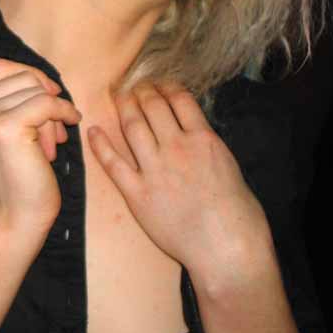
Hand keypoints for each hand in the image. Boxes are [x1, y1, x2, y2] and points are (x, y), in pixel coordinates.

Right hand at [0, 59, 80, 232]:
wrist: (14, 216)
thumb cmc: (12, 174)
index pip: (0, 67)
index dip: (30, 77)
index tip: (47, 97)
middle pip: (20, 74)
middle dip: (43, 96)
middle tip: (53, 126)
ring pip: (36, 88)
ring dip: (54, 112)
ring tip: (53, 140)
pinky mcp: (5, 127)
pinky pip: (47, 102)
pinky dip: (65, 111)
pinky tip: (71, 123)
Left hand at [87, 81, 267, 280]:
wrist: (227, 248)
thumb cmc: (239, 215)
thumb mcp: (230, 166)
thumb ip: (208, 147)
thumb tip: (196, 135)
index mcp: (203, 140)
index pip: (179, 99)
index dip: (165, 86)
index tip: (158, 84)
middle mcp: (176, 148)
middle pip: (153, 107)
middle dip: (142, 91)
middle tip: (134, 86)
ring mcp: (155, 170)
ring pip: (132, 126)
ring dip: (123, 107)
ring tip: (118, 96)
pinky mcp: (138, 194)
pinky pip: (114, 163)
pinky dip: (101, 145)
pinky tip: (93, 131)